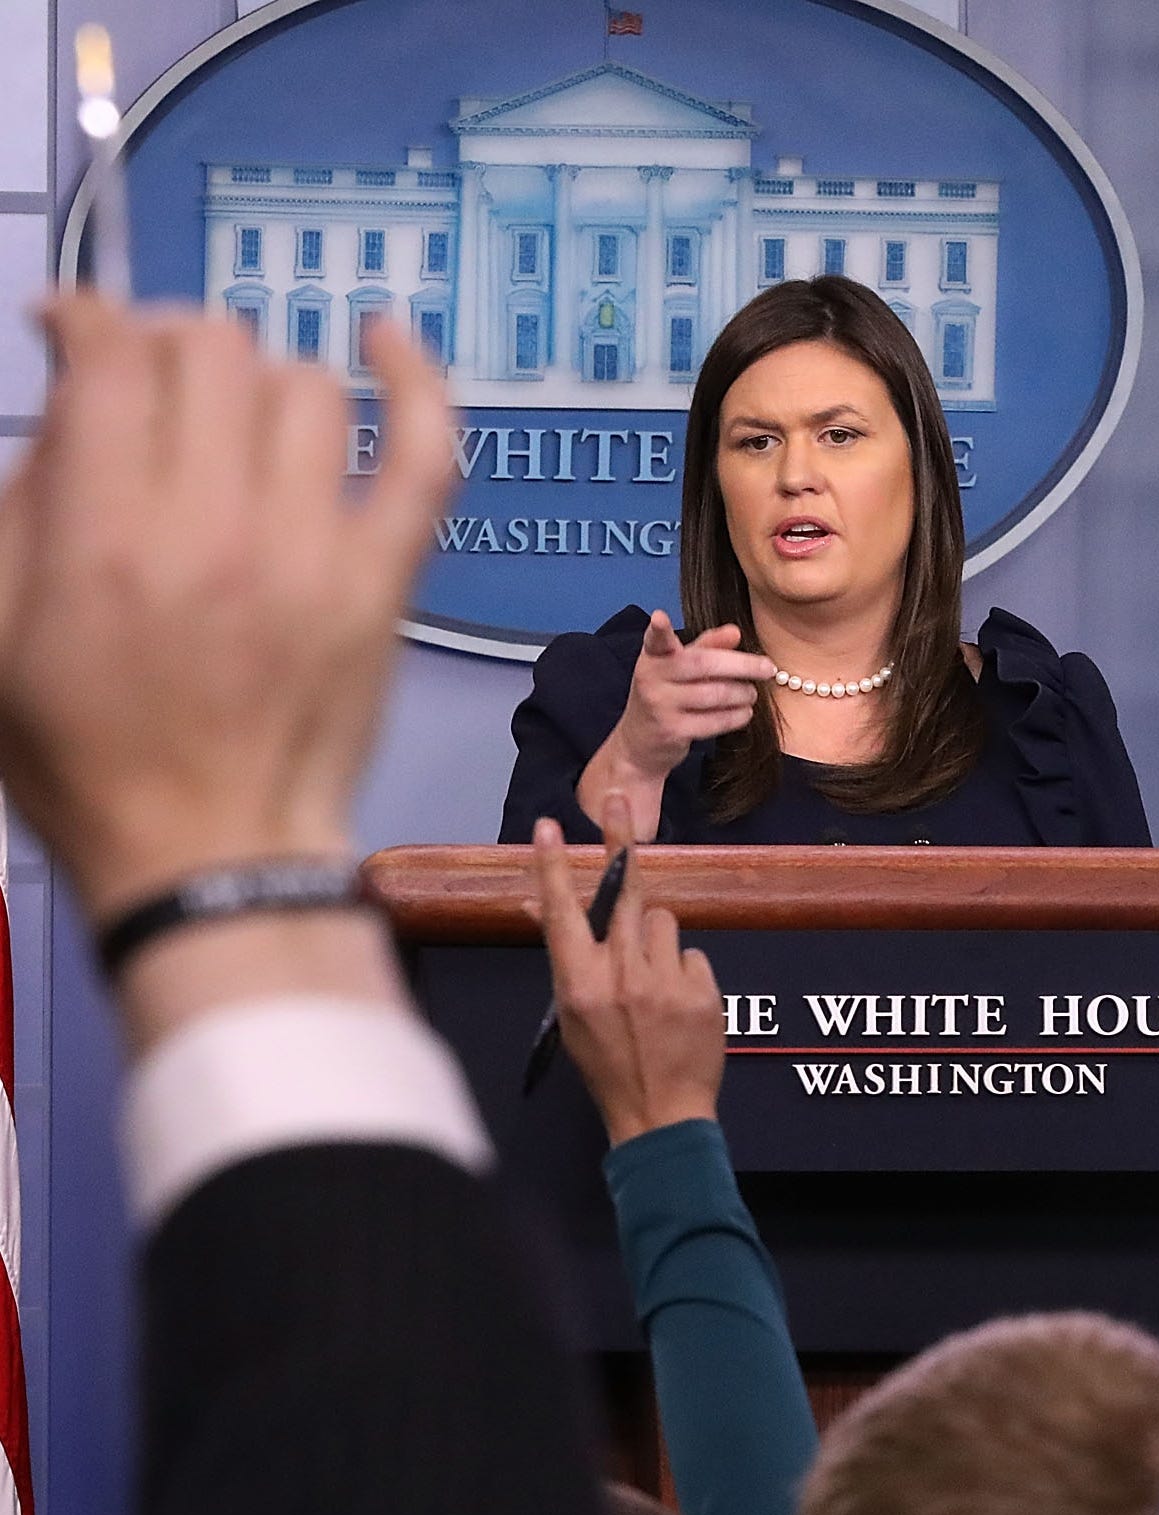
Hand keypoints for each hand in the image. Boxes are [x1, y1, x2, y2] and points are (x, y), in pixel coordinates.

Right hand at [0, 297, 453, 922]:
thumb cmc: (92, 764)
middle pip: (209, 352)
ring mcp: (316, 553)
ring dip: (260, 379)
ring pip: (304, 389)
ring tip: (233, 416)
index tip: (74, 331)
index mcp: (107, 538)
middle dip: (166, 346)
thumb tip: (68, 403)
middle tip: (151, 387)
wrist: (214, 859)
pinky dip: (416, 384)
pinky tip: (387, 340)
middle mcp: (218, 529)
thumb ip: (21, 503)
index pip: (114, 355)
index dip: (88, 320)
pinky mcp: (384, 584)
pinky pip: (426, 455)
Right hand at [531, 790, 725, 1144]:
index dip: (552, 866)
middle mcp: (619, 975)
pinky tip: (678, 1005)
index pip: (563, 911)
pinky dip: (685, 972)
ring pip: (664, 920)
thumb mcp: (572, 1013)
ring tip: (653, 982)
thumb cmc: (608, 1063)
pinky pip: (692, 955)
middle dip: (620, 842)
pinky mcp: (701, 990)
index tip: (549, 825)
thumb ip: (567, 955)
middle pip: (625, 891)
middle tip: (618, 801)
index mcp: (578, 982)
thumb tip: (541, 904)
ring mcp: (664, 981)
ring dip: (658, 938)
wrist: (660, 1113)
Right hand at [576, 614, 775, 838]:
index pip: (655, 640)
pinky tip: (745, 713)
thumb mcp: (678, 668)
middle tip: (768, 667)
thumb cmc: (666, 696)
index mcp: (653, 657)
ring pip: (713, 694)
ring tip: (752, 693)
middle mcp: (651, 678)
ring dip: (742, 693)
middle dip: (741, 664)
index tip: (660, 617)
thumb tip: (735, 631)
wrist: (641, 743)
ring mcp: (660, 706)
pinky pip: (714, 721)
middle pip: (702, 664)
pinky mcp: (672, 731)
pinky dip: (736, 716)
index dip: (658, 629)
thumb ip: (705, 647)